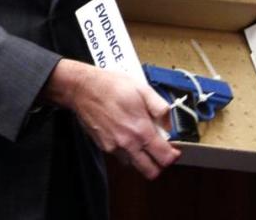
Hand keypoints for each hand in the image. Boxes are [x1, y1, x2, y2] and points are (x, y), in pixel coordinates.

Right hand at [41, 59, 180, 179]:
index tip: (173, 148)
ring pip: (135, 165)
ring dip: (141, 157)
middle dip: (158, 164)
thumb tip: (169, 125)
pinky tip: (124, 134)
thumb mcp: (142, 89)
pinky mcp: (103, 146)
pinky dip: (126, 150)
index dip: (173, 155)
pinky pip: (120, 156)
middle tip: (158, 150)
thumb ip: (161, 108)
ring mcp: (114, 147)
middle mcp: (128, 143)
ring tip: (140, 140)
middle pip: (151, 171)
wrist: (82, 88)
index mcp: (141, 130)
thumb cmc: (111, 85)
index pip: (165, 158)